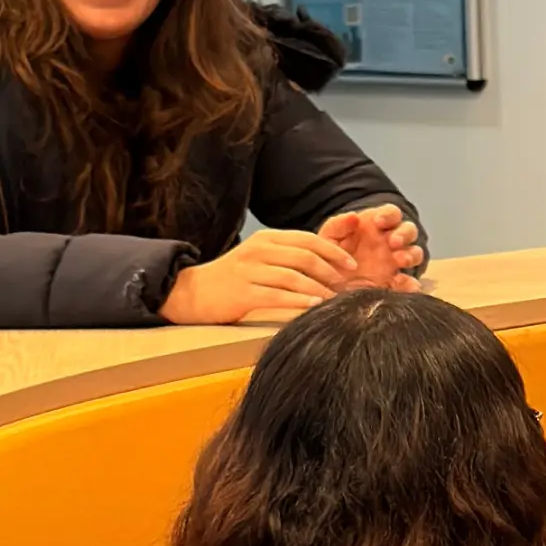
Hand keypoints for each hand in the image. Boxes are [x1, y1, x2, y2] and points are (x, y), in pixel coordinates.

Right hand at [159, 229, 351, 324]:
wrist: (193, 292)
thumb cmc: (234, 278)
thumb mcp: (261, 258)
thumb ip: (289, 257)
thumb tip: (329, 265)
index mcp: (267, 238)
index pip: (309, 239)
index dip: (334, 252)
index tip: (352, 265)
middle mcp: (259, 250)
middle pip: (306, 257)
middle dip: (332, 271)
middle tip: (347, 286)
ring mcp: (249, 270)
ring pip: (295, 276)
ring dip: (320, 288)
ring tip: (335, 299)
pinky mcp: (242, 292)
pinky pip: (278, 295)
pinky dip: (299, 300)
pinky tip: (314, 306)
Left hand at [320, 202, 422, 290]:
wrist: (327, 286)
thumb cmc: (328, 256)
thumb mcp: (328, 238)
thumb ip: (337, 225)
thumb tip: (354, 217)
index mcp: (375, 226)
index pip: (392, 213)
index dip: (389, 215)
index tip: (378, 222)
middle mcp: (390, 242)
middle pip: (409, 231)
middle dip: (404, 234)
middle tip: (393, 242)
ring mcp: (395, 263)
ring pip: (415, 253)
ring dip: (411, 255)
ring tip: (400, 261)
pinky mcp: (395, 283)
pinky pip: (410, 282)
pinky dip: (411, 284)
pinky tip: (402, 283)